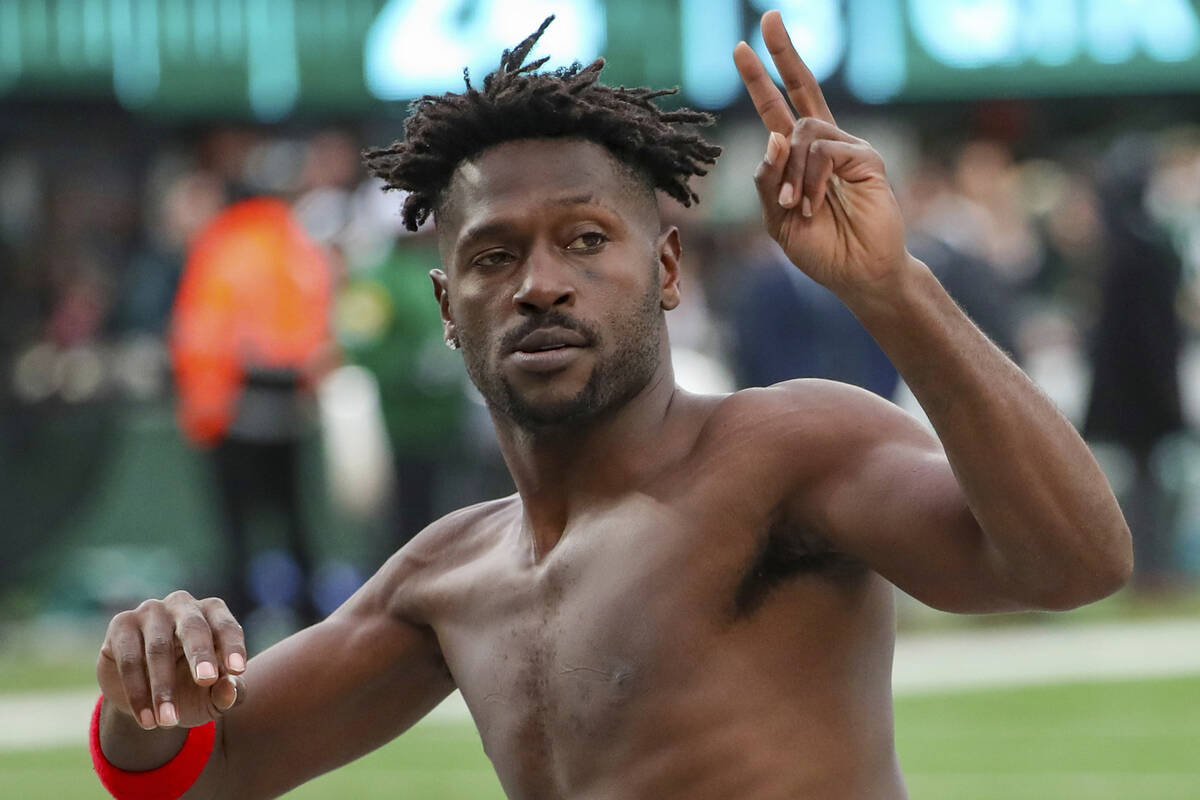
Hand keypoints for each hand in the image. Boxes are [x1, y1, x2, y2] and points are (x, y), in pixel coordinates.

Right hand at [97, 590, 246, 729]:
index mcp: (212, 613)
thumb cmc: (191, 687)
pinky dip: (137, 693)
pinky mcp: (121, 626)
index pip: (226, 627)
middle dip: (200, 654)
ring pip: (157, 648)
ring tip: (168, 722)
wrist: (147, 698)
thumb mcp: (212, 696)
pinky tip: (147, 720)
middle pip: (193, 627)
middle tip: (206, 680)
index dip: (232, 647)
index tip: (237, 671)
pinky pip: (129, 659)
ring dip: (163, 688)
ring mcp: (150, 612)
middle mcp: (182, 605)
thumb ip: (227, 694)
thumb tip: (230, 690)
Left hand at [734, 11, 908, 297]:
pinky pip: (825, 153)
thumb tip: (773, 135)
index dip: (761, 78)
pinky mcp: (867, 158)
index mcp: (799, 156)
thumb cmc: (820, 249)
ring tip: (796, 207)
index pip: (778, 107)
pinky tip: (813, 204)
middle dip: (783, 53)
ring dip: (790, 173)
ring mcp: (847, 148)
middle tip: (768, 19)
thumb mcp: (775, 218)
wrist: (856, 275)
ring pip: (802, 133)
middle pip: (803, 87)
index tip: (743, 47)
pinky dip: (811, 181)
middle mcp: (824, 144)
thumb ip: (767, 180)